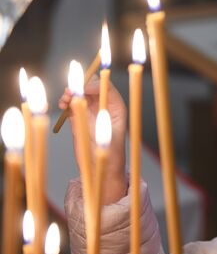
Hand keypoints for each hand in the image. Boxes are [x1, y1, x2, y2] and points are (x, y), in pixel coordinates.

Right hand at [58, 75, 127, 203]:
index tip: (82, 89)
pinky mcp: (80, 116)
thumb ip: (93, 117)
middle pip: (91, 85)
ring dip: (71, 92)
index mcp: (116, 107)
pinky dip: (65, 101)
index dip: (93, 84)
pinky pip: (72, 103)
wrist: (101, 169)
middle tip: (70, 92)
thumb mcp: (104, 135)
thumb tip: (82, 98)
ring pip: (80, 92)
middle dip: (80, 86)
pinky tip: (62, 105)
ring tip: (65, 100)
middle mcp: (104, 106)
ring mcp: (92, 110)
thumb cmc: (109, 154)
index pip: (105, 87)